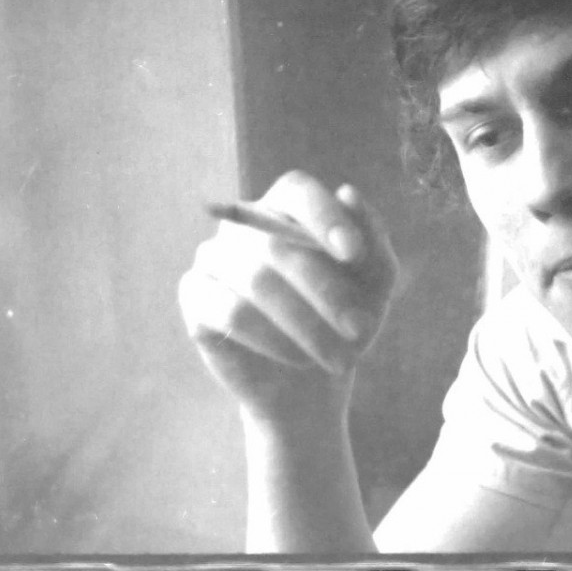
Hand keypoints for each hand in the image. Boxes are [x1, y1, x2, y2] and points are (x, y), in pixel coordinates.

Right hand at [179, 171, 398, 426]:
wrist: (310, 380)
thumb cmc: (344, 318)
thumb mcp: (374, 283)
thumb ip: (372, 241)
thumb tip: (348, 193)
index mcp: (288, 208)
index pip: (298, 191)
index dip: (325, 217)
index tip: (353, 253)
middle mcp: (244, 225)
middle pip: (279, 244)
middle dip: (327, 291)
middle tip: (359, 329)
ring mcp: (214, 258)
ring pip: (257, 281)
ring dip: (306, 324)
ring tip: (337, 357)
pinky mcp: (196, 298)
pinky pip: (231, 313)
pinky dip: (272, 339)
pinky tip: (296, 357)